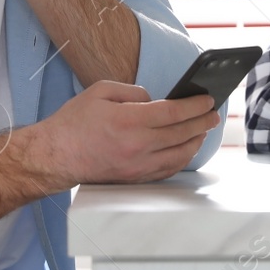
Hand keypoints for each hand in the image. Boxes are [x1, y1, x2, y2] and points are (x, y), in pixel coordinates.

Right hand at [30, 78, 218, 184]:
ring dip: (195, 141)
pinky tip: (186, 149)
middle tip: (214, 114)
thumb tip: (154, 100)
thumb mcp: (101, 91)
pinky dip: (181, 158)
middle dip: (202, 121)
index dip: (195, 105)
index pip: (174, 112)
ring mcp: (138, 165)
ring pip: (179, 154)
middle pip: (182, 133)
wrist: (56, 156)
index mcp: (129, 120)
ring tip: (203, 130)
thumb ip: (133, 92)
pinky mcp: (135, 178)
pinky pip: (167, 169)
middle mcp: (137, 145)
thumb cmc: (74, 122)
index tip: (207, 99)